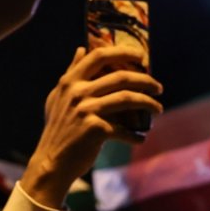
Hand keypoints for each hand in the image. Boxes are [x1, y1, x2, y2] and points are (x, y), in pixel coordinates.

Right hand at [19, 46, 162, 206]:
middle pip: (121, 77)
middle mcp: (77, 93)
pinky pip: (125, 130)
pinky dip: (136, 135)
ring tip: (158, 109)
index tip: (141, 56)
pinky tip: (141, 138)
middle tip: (158, 88)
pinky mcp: (96, 130)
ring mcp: (87, 110)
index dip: (123, 52)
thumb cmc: (58, 129)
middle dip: (146, 81)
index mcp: (69, 82)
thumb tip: (81, 48)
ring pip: (128, 99)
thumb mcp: (58, 97)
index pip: (99, 56)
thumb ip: (71, 72)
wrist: (51, 162)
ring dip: (149, 104)